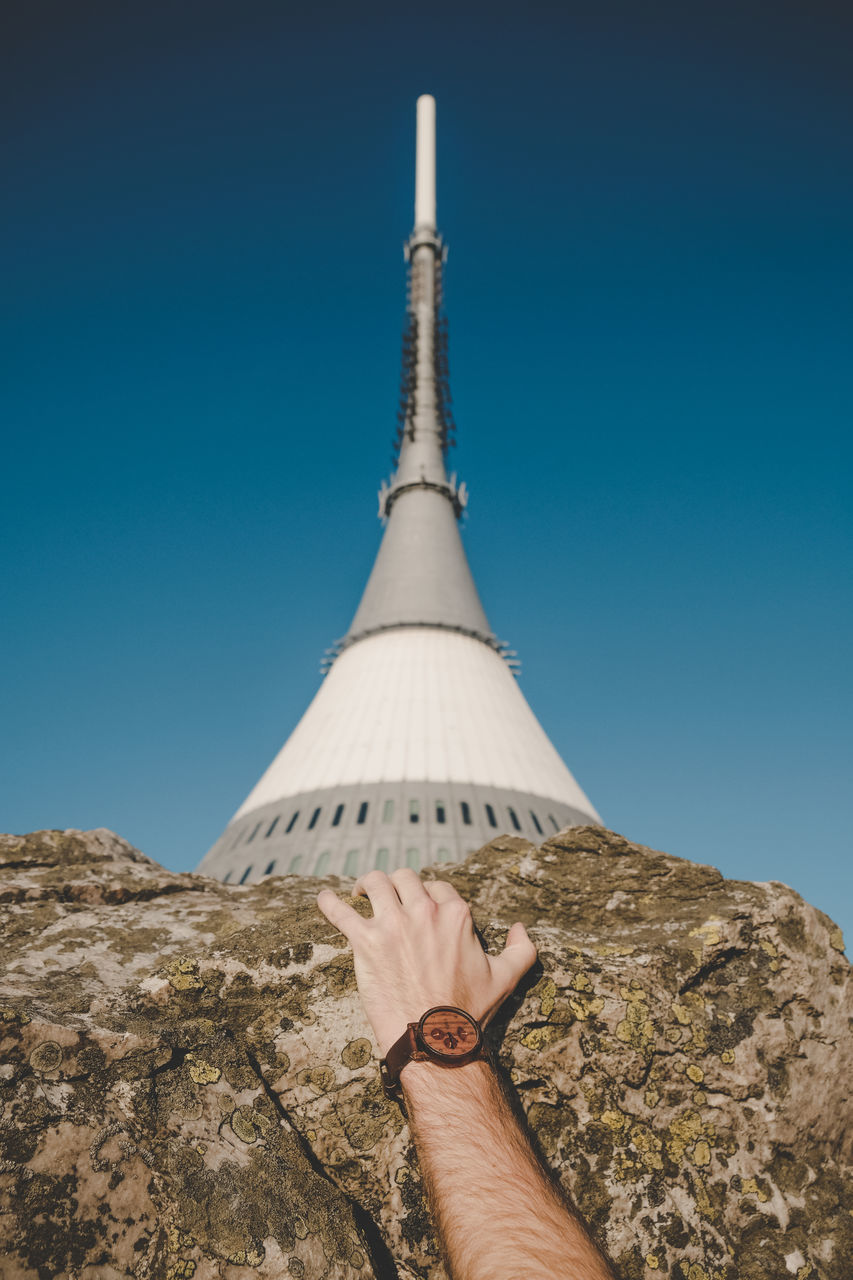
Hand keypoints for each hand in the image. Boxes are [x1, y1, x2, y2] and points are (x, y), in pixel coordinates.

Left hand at [317, 869, 536, 1055]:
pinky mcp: (365, 942)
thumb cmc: (469, 1011)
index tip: (420, 907)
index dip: (428, 896)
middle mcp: (423, 911)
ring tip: (359, 892)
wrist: (436, 1039)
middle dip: (396, 884)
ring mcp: (392, 924)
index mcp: (455, 914)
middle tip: (387, 896)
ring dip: (365, 884)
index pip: (437, 887)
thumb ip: (522, 949)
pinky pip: (340, 912)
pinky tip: (322, 900)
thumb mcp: (506, 977)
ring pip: (374, 882)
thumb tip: (521, 928)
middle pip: (404, 878)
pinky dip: (328, 903)